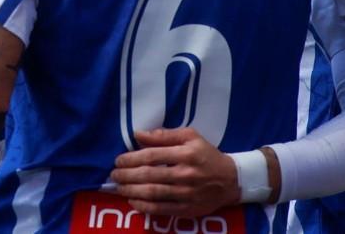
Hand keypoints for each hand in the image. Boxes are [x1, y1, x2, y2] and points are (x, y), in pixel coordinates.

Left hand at [110, 127, 240, 216]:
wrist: (230, 180)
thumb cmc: (206, 154)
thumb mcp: (190, 136)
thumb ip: (164, 135)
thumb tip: (138, 134)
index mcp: (186, 153)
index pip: (152, 156)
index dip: (131, 158)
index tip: (118, 160)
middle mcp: (186, 174)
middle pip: (149, 176)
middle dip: (127, 175)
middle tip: (114, 174)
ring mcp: (187, 194)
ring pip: (153, 193)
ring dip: (131, 190)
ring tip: (119, 187)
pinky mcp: (188, 209)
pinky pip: (161, 209)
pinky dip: (144, 206)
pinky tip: (133, 201)